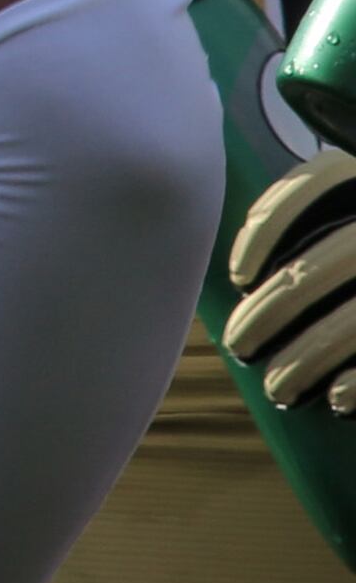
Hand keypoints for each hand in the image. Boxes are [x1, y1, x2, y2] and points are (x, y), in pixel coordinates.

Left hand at [227, 148, 355, 413]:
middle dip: (277, 307)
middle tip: (240, 344)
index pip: (317, 182)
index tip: (238, 276)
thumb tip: (243, 269)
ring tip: (277, 387)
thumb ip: (310, 219)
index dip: (270, 226)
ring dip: (311, 354)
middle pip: (332, 258)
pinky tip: (337, 400)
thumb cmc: (355, 268)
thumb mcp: (344, 224)